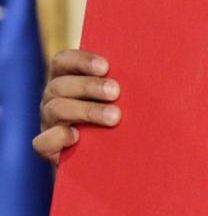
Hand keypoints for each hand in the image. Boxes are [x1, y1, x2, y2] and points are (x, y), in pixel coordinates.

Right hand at [32, 50, 121, 165]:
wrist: (114, 154)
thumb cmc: (125, 115)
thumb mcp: (124, 96)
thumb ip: (127, 82)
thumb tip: (156, 68)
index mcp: (68, 78)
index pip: (63, 61)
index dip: (81, 61)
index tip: (105, 66)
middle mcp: (54, 98)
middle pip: (60, 85)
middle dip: (89, 86)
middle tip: (116, 91)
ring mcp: (49, 122)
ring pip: (56, 109)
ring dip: (86, 110)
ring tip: (114, 117)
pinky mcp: (48, 147)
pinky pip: (43, 142)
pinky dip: (58, 137)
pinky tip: (76, 136)